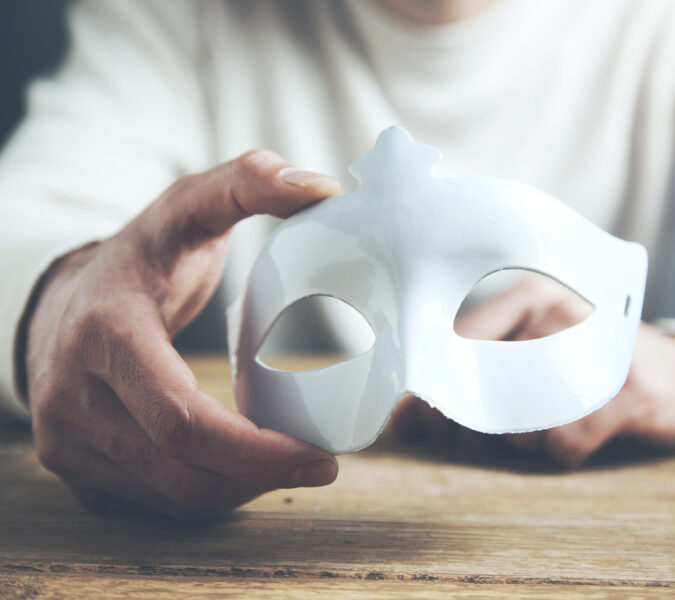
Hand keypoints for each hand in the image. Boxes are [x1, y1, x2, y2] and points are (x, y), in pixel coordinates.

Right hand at [24, 151, 341, 517]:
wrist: (67, 296)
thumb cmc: (144, 256)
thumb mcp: (187, 209)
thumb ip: (247, 184)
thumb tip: (321, 185)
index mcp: (105, 334)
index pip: (183, 420)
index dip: (257, 452)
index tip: (320, 456)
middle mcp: (71, 395)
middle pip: (180, 470)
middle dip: (258, 479)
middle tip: (320, 466)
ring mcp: (64, 436)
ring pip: (166, 496)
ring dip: (236, 491)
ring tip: (286, 466)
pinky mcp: (71, 461)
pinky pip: (146, 500)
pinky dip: (203, 493)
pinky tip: (239, 472)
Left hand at [391, 275, 674, 467]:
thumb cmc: (589, 366)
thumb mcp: (529, 363)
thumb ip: (464, 385)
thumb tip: (401, 423)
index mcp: (529, 288)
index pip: (458, 333)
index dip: (436, 383)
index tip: (433, 417)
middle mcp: (561, 305)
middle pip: (483, 376)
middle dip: (471, 419)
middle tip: (478, 433)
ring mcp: (598, 346)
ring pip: (520, 413)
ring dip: (521, 438)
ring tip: (543, 425)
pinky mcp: (632, 390)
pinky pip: (564, 441)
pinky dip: (561, 452)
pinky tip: (575, 441)